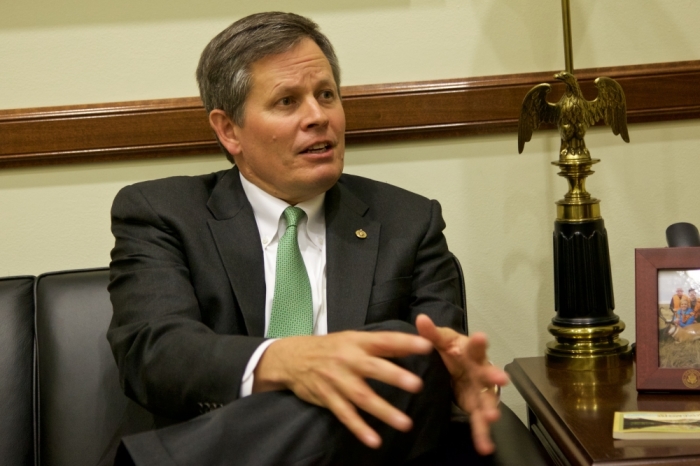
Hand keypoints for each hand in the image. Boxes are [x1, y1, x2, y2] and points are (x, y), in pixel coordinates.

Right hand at [252, 331, 432, 448]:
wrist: (292, 358)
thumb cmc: (330, 348)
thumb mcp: (352, 339)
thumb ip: (381, 344)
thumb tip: (414, 343)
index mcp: (357, 342)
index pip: (384, 341)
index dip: (404, 343)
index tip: (426, 346)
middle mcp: (348, 360)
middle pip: (373, 368)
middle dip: (395, 376)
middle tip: (417, 384)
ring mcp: (337, 380)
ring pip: (362, 397)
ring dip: (384, 410)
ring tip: (406, 423)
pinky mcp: (328, 398)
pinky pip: (345, 415)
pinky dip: (359, 428)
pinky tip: (374, 440)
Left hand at [415, 314, 508, 454]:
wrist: (455, 364)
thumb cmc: (451, 349)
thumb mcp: (440, 340)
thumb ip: (431, 333)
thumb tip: (421, 319)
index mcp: (470, 352)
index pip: (475, 345)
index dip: (478, 342)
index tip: (481, 337)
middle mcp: (480, 371)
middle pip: (488, 373)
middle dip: (494, 376)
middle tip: (502, 379)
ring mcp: (480, 390)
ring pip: (487, 400)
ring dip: (490, 408)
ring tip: (492, 417)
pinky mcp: (475, 406)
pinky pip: (479, 422)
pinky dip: (482, 435)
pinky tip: (485, 447)